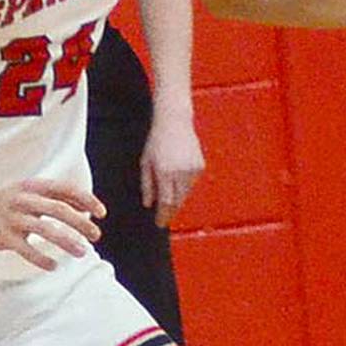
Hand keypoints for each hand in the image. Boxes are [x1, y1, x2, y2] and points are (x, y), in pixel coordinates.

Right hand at [0, 178, 104, 271]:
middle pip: (58, 209)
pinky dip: (41, 259)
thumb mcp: (32, 191)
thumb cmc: (10, 200)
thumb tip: (86, 208)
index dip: (86, 200)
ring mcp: (13, 218)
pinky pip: (25, 249)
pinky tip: (53, 266)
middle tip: (96, 235)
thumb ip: (57, 197)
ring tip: (82, 252)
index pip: (65, 189)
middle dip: (80, 223)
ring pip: (44, 230)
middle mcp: (24, 200)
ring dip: (66, 241)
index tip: (101, 213)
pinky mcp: (3, 237)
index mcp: (34, 186)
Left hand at [140, 107, 204, 227]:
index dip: (163, 216)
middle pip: (178, 201)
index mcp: (165, 172)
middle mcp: (181, 173)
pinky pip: (191, 183)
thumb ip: (147, 185)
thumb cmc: (156, 141)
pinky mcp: (200, 166)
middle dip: (170, 211)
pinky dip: (184, 185)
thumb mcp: (145, 162)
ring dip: (177, 198)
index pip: (166, 202)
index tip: (160, 223)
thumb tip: (149, 204)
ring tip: (168, 195)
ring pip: (185, 194)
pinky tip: (177, 176)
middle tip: (163, 218)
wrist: (175, 122)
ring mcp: (192, 169)